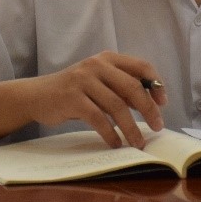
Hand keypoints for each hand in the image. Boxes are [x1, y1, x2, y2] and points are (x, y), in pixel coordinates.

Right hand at [23, 51, 166, 149]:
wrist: (38, 95)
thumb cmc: (75, 90)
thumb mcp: (99, 81)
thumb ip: (120, 87)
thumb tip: (150, 104)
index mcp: (108, 58)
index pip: (141, 65)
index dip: (155, 84)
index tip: (163, 103)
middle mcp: (97, 65)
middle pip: (132, 87)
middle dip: (149, 109)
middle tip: (157, 127)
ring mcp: (83, 80)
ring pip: (117, 105)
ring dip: (131, 127)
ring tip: (138, 143)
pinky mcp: (72, 98)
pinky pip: (98, 118)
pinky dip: (110, 133)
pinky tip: (116, 143)